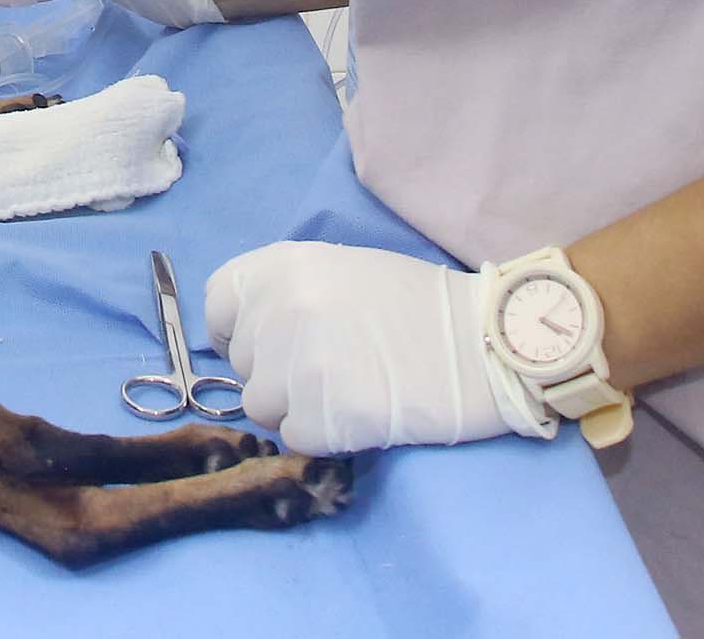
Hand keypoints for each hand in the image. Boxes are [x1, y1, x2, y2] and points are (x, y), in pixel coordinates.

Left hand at [203, 243, 545, 453]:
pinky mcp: (322, 416)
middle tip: (331, 367)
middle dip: (276, 371)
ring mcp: (297, 365)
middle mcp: (278, 310)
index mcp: (281, 267)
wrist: (485, 343)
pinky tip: (362, 411)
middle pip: (242, 362)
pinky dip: (323, 433)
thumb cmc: (419, 306)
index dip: (236, 330)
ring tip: (347, 390)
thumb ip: (286, 294)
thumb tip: (246, 334)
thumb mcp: (341, 272)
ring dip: (296, 407)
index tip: (262, 346)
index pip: (218, 303)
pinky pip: (294, 437)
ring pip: (260, 406)